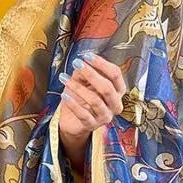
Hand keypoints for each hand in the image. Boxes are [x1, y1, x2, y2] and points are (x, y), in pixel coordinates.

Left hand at [59, 52, 126, 170]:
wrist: (73, 121)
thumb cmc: (81, 98)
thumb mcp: (82, 81)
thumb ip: (84, 72)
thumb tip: (82, 62)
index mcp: (118, 90)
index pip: (115, 74)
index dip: (102, 64)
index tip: (87, 56)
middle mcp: (115, 104)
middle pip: (107, 88)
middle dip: (91, 74)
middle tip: (77, 64)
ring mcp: (105, 117)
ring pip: (95, 101)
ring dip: (78, 88)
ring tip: (65, 79)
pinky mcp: (92, 126)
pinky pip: (83, 115)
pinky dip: (73, 104)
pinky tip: (64, 95)